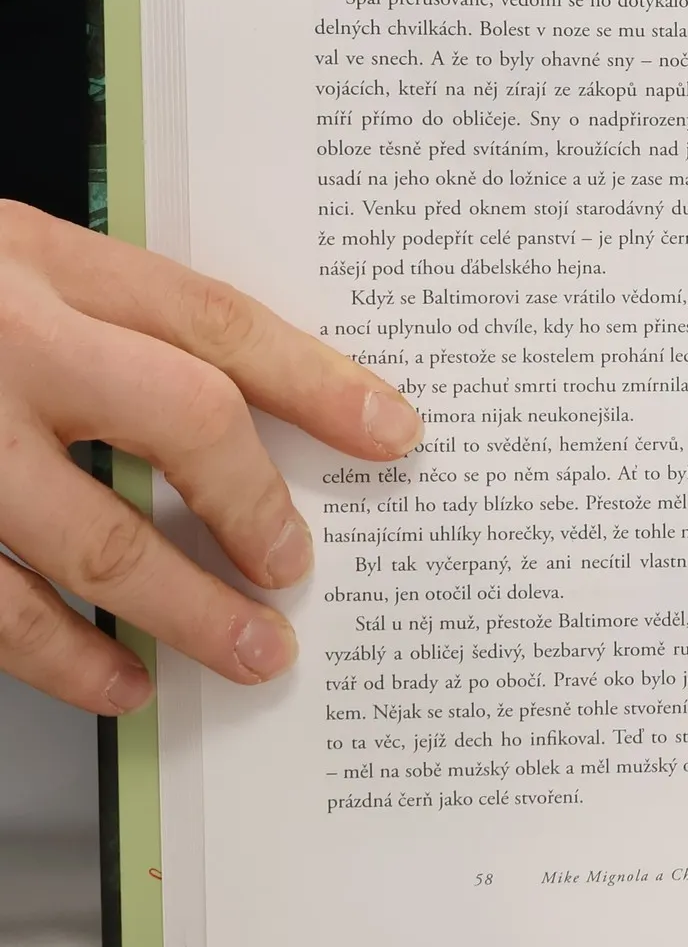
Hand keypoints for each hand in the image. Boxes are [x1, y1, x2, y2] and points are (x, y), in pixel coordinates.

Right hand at [0, 202, 420, 713]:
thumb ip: (99, 319)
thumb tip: (244, 406)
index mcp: (34, 260)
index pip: (214, 318)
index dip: (320, 379)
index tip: (394, 431)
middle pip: (184, 415)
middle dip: (259, 504)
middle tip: (299, 566)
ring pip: (93, 539)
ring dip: (187, 610)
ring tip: (252, 653)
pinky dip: (64, 660)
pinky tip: (117, 685)